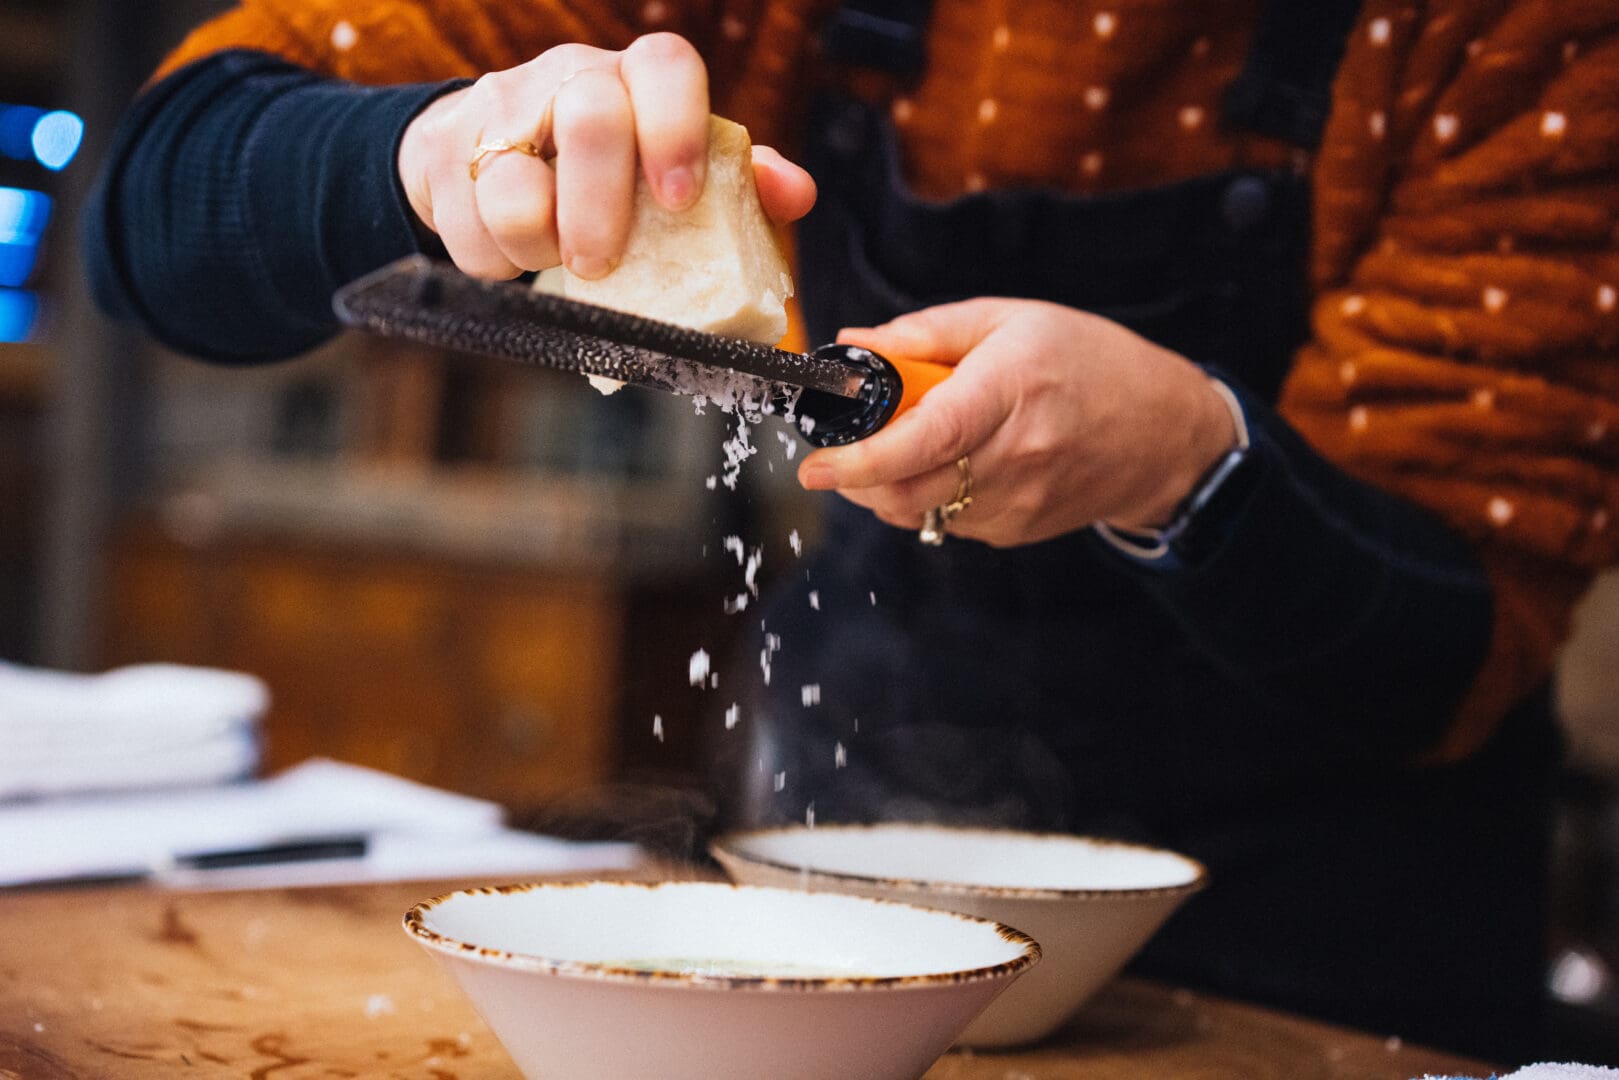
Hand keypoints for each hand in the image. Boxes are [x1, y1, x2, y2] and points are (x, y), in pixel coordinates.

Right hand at [396, 33, 815, 279]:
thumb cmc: (608, 172)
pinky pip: (467, 229)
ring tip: (557, 260)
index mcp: (635, 77)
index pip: (664, 65)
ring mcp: (499, 109)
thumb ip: (739, 184)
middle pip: (590, 119)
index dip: (676, 130)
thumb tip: (795, 194)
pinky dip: (494, 264)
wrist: (488, 155)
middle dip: (601, 208)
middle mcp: (568, 77)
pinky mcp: (444, 153)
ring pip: (514, 183)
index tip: (679, 200)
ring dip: (538, 245)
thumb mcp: (673, 170)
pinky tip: (512, 255)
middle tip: (604, 263)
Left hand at [796, 299, 1239, 547]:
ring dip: (885, 489)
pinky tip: (946, 466)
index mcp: (1011, 389)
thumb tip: (853, 344)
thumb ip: (925, 333)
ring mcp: (1018, 502)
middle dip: (855, 478)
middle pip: (908, 490)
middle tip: (837, 452)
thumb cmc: (1089, 363)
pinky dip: (925, 498)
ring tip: (894, 450)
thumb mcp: (1011, 320)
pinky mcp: (1017, 530)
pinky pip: (948, 522)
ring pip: (920, 513)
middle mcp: (1016, 454)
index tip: (816, 462)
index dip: (863, 457)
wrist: (1165, 435)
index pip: (926, 438)